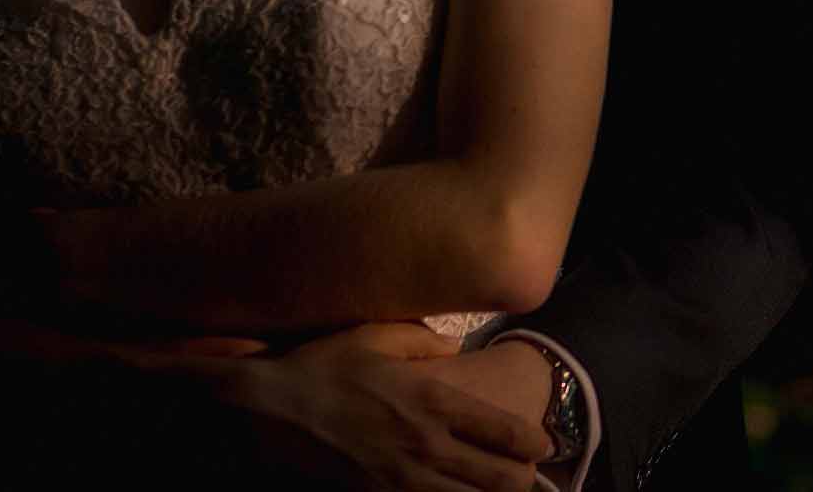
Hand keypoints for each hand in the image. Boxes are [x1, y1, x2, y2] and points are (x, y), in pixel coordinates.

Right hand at [228, 322, 550, 490]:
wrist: (268, 407)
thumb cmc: (323, 366)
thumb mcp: (377, 335)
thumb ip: (424, 341)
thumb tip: (456, 346)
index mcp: (433, 401)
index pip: (502, 431)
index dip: (532, 443)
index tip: (544, 446)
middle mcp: (425, 444)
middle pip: (495, 477)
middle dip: (521, 482)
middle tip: (533, 479)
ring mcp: (400, 478)